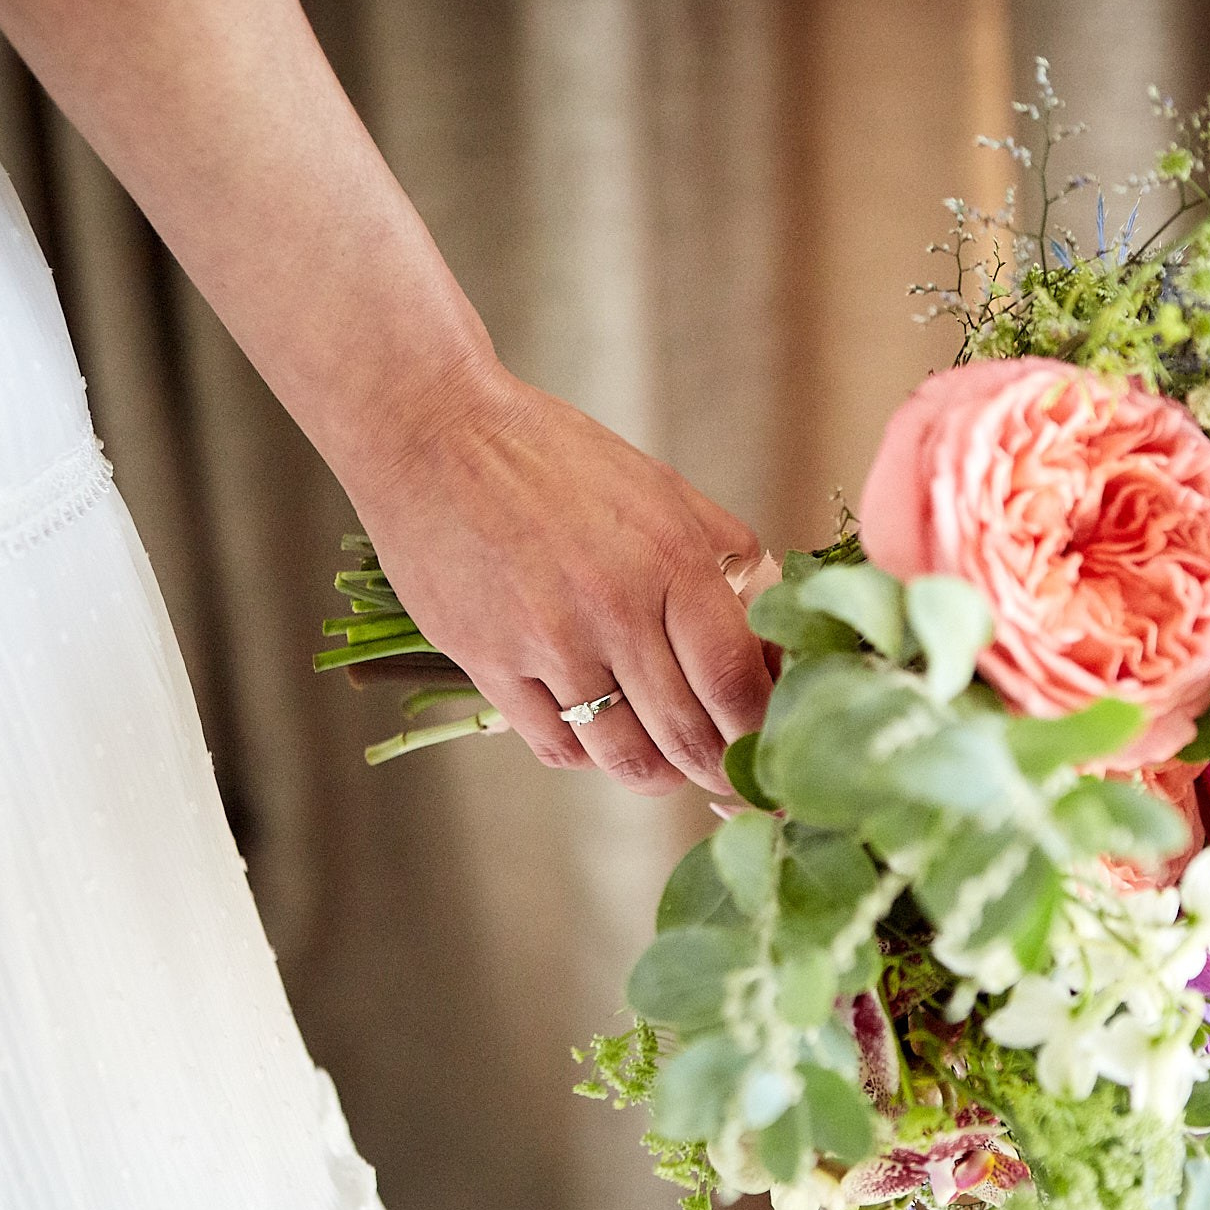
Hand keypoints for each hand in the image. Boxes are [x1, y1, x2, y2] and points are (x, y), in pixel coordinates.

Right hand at [344, 356, 774, 795]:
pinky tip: (595, 735)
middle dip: (719, 769)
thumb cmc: (554, 458)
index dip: (761, 730)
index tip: (766, 740)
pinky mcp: (489, 663)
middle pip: (688, 735)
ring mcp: (548, 642)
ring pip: (624, 756)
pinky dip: (586, 755)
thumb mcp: (660, 487)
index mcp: (671, 558)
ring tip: (663, 768)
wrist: (434, 434)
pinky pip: (556, 746)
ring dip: (655, 775)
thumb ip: (725, 554)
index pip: (736, 682)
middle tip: (726, 775)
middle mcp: (614, 607)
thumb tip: (775, 620)